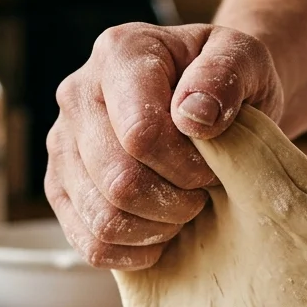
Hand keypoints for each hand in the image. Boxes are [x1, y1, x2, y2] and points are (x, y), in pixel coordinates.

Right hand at [46, 22, 283, 268]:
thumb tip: (193, 115)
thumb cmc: (227, 83)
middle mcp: (78, 94)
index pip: (141, 135)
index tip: (213, 169)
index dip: (186, 168)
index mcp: (120, 54)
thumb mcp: (246, 60)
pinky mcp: (61, 186)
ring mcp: (63, 144)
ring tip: (182, 209)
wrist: (208, 101)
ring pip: (102, 218)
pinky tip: (160, 235)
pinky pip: (89, 243)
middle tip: (201, 194)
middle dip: (175, 203)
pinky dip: (132, 251)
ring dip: (156, 228)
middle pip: (119, 181)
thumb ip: (225, 75)